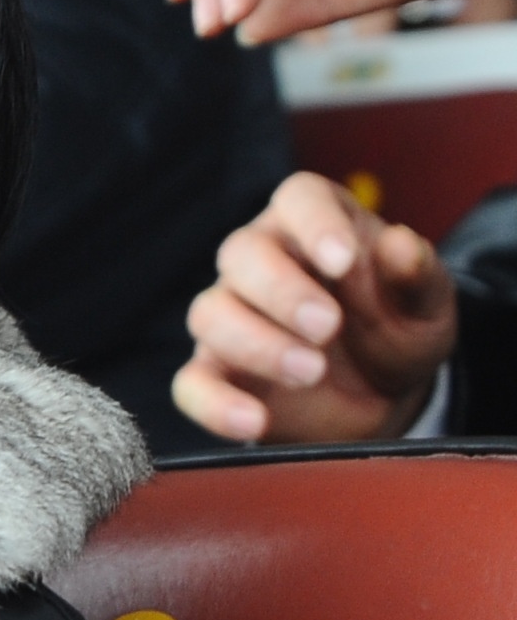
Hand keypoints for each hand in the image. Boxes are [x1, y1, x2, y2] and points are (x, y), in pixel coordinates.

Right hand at [173, 172, 456, 443]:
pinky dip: (215, 403)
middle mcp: (262, 260)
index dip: (315, 223)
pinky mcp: (217, 371)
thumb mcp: (426, 306)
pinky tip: (254, 420)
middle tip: (328, 328)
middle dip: (282, 292)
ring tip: (312, 371)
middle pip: (242, 253)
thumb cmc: (398, 329)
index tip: (344, 262)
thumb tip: (400, 245)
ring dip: (257, 344)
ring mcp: (231, 316)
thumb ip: (418, 276)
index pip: (300, 199)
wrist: (380, 394)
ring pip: (211, 313)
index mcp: (316, 224)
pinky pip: (192, 383)